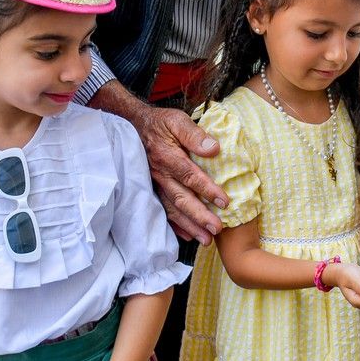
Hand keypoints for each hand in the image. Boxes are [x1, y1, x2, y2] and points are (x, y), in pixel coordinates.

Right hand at [126, 104, 226, 244]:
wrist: (134, 127)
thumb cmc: (160, 123)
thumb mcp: (176, 120)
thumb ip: (194, 134)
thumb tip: (214, 149)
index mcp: (167, 157)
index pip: (189, 176)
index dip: (207, 190)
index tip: (224, 202)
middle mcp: (160, 175)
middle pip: (181, 199)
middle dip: (199, 216)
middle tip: (217, 229)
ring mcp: (154, 185)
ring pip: (172, 209)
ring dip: (190, 226)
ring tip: (207, 240)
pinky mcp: (152, 190)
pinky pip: (162, 211)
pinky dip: (175, 226)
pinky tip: (188, 236)